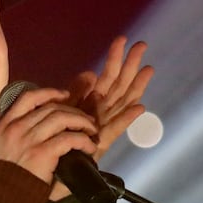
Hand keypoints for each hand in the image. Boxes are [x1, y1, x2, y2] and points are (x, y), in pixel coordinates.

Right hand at [0, 86, 98, 187]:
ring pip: (62, 118)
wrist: (4, 198)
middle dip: (73, 111)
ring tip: (91, 132)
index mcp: (6, 124)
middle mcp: (16, 127)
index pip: (28, 98)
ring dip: (82, 123)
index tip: (65, 95)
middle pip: (51, 108)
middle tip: (86, 121)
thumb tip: (48, 126)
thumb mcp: (6, 148)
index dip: (50, 92)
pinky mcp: (42, 152)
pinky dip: (83, 141)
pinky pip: (69, 138)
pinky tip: (89, 148)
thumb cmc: (7, 176)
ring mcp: (29, 139)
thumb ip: (20, 134)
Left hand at [66, 36, 153, 161]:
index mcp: (94, 100)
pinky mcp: (103, 141)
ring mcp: (105, 124)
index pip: (109, 75)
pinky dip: (127, 119)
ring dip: (136, 85)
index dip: (116, 58)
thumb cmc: (59, 133)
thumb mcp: (66, 106)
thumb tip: (90, 72)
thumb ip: (77, 90)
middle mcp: (103, 109)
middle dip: (131, 64)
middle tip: (142, 44)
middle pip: (121, 83)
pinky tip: (139, 109)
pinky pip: (116, 129)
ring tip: (148, 68)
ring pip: (123, 101)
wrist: (55, 162)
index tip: (123, 39)